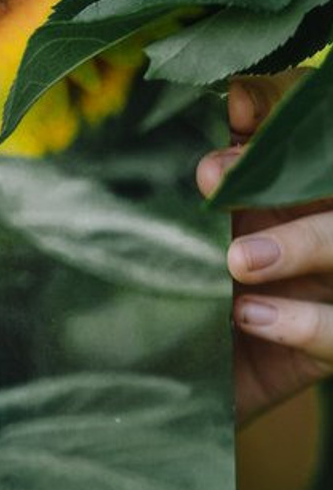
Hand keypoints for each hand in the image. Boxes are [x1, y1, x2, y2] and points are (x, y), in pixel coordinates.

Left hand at [197, 75, 332, 424]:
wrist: (172, 391)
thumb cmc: (174, 303)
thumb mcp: (176, 242)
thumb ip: (201, 189)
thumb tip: (211, 109)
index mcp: (284, 194)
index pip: (307, 136)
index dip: (280, 107)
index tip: (235, 99)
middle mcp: (319, 231)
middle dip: (286, 174)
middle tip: (211, 180)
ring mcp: (332, 288)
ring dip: (302, 243)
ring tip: (235, 261)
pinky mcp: (328, 350)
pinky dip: (304, 322)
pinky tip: (251, 317)